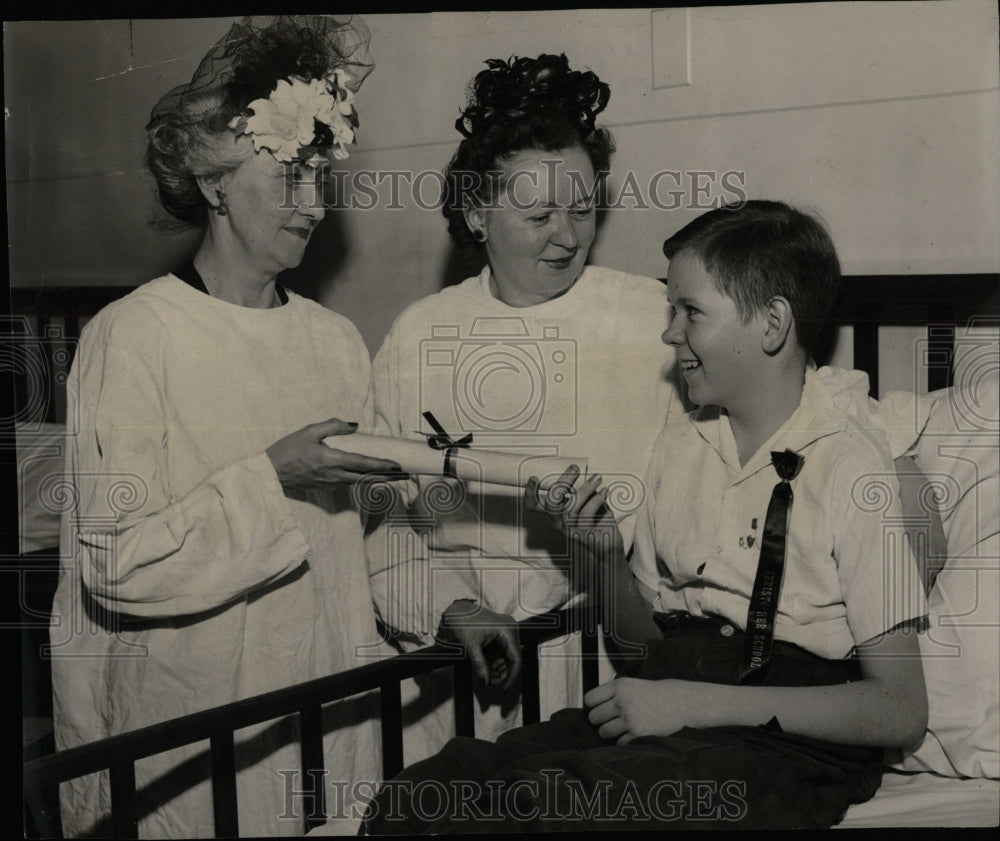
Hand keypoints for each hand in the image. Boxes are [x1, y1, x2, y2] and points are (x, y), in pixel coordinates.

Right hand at [266, 418, 402, 489]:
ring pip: (359, 481)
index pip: (363, 464)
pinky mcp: (326, 487)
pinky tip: (369, 476)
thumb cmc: (288, 450)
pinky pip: (349, 483)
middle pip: (367, 477)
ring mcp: (331, 484)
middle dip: (387, 475)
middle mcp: (335, 475)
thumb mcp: (309, 431)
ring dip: (377, 478)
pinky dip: (363, 479)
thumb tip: (354, 426)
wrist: (270, 473)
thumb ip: (332, 426)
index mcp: (332, 461)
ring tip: (392, 475)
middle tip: (405, 473)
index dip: (382, 466)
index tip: (398, 466)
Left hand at [439, 600, 520, 691]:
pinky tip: (488, 668)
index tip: (503, 690)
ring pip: (509, 656)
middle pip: (514, 659)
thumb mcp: (471, 646)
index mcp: (507, 630)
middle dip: (503, 674)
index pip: (516, 659)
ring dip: (500, 669)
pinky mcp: (503, 632)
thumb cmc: (464, 622)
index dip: (511, 677)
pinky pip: (504, 651)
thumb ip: (480, 665)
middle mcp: (511, 629)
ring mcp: (508, 630)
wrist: (457, 610)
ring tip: (486, 677)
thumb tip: (485, 683)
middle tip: (490, 684)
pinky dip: (497, 661)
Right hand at [524, 466, 623, 562]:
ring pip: (572, 505)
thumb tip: (577, 473)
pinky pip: (588, 513)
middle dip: (563, 481)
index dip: (530, 493)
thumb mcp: (583, 505)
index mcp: (554, 514)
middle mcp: (558, 523)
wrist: (607, 547)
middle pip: (552, 501)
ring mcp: (570, 530)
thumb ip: (576, 493)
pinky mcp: (583, 535)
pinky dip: (597, 499)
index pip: (533, 506)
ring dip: (586, 488)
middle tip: (575, 468)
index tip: (534, 479)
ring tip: (597, 478)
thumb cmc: (594, 521)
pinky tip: (605, 492)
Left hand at [584, 677, 701, 743]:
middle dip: (600, 721)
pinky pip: (618, 742)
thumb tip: (590, 709)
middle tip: (611, 720)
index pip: (589, 699)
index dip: (592, 707)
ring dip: (609, 733)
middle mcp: (622, 700)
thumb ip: (611, 693)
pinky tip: (632, 734)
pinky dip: (623, 741)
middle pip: (594, 717)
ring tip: (620, 729)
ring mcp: (629, 717)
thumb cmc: (652, 693)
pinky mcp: (638, 732)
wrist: (678, 700)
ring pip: (603, 732)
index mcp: (618, 686)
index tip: (599, 709)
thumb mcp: (630, 684)